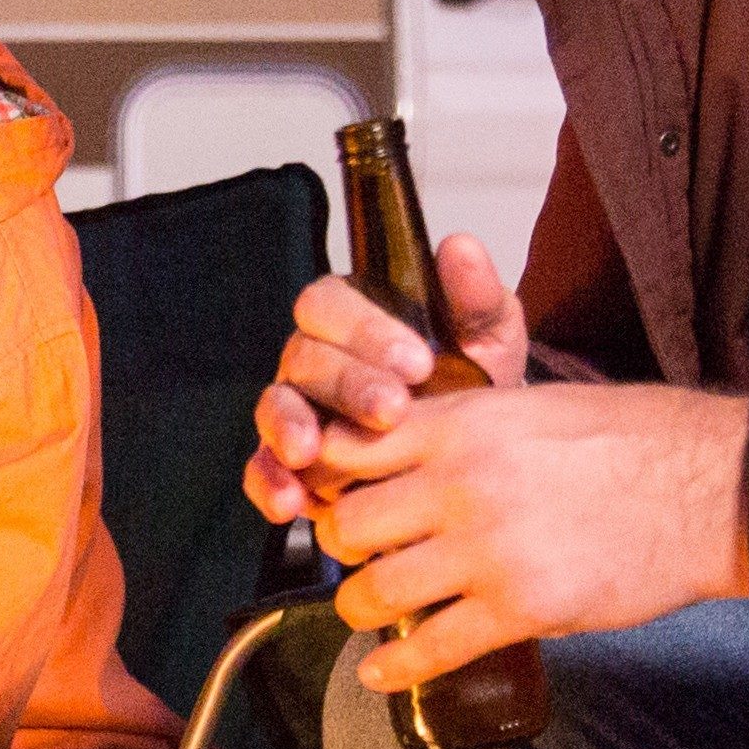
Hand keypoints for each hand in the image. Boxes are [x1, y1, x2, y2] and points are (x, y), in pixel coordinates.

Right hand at [244, 242, 533, 527]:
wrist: (475, 454)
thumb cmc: (473, 383)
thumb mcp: (487, 337)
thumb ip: (474, 295)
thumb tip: (459, 247)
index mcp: (351, 316)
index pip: (331, 303)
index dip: (366, 330)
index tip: (418, 362)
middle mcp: (314, 358)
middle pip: (305, 357)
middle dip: (346, 385)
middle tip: (391, 412)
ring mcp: (295, 410)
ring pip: (275, 407)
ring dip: (290, 428)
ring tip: (312, 454)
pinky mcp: (287, 463)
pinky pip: (261, 468)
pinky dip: (270, 483)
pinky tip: (292, 502)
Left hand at [309, 382, 748, 698]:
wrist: (714, 487)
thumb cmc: (633, 439)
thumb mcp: (531, 405)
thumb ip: (463, 426)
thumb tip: (409, 447)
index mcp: (459, 423)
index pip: (344, 448)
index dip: (324, 477)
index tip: (330, 494)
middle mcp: (460, 482)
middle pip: (344, 526)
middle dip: (341, 549)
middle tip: (359, 557)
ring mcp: (487, 547)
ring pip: (372, 592)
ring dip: (361, 609)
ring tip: (372, 613)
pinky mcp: (521, 606)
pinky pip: (430, 648)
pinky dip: (394, 668)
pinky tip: (379, 674)